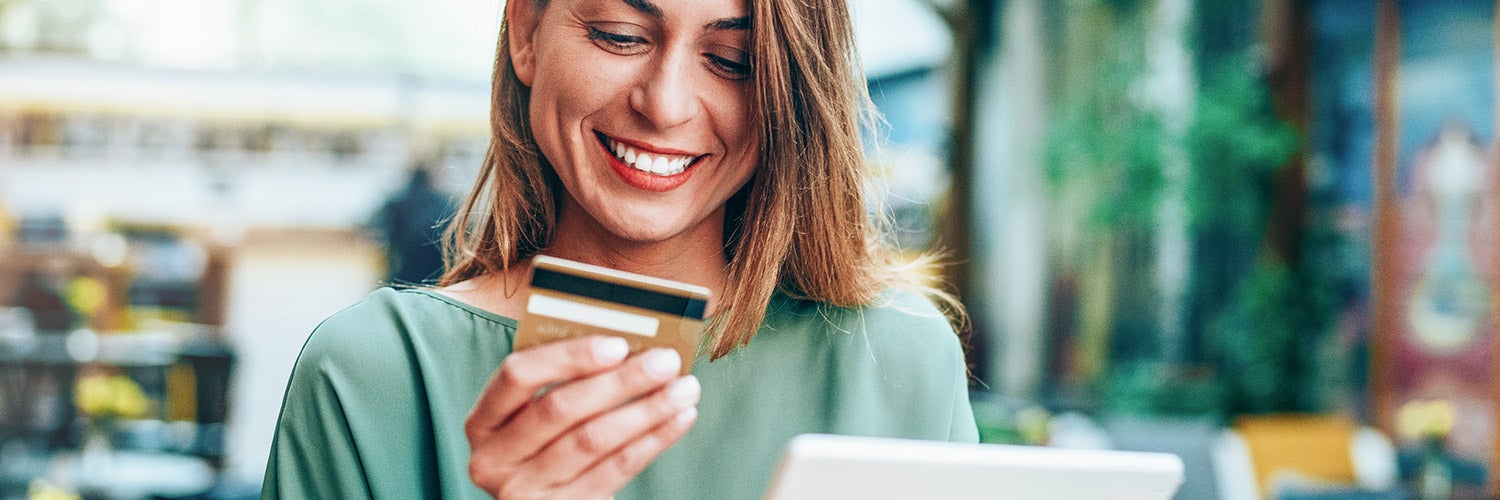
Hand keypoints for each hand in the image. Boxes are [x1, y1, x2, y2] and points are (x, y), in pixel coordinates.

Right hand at [466, 336, 700, 498]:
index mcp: (483, 421)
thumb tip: (628, 345)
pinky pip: (615, 470)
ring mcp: (526, 491)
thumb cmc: (546, 445)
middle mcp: (495, 459)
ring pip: (593, 440)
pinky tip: (679, 418)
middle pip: (561, 409)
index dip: (568, 356)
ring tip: (684, 388)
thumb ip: (563, 382)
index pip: (517, 375)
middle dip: (620, 381)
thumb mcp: (535, 417)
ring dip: (646, 410)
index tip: (618, 343)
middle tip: (666, 361)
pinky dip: (653, 440)